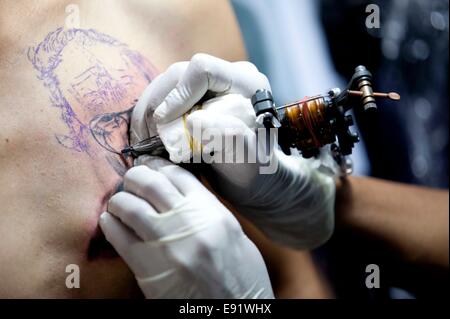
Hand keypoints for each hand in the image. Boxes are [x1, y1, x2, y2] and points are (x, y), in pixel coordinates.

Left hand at [99, 155, 273, 298]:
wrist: (233, 309)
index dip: (159, 166)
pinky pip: (118, 236)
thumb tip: (179, 193)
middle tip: (132, 179)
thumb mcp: (232, 233)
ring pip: (130, 205)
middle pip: (150, 183)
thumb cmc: (239, 274)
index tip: (151, 166)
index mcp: (212, 212)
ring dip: (119, 199)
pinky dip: (110, 224)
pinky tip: (111, 222)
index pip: (178, 175)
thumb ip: (206, 210)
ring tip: (119, 202)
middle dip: (136, 176)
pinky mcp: (147, 267)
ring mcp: (165, 243)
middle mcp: (187, 222)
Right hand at [131, 54, 335, 248]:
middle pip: (178, 74)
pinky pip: (162, 97)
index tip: (164, 122)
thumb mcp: (248, 159)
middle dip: (157, 105)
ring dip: (148, 111)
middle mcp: (226, 76)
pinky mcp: (192, 96)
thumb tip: (194, 120)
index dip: (178, 94)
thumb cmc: (255, 170)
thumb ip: (230, 138)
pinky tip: (149, 137)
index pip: (203, 69)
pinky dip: (149, 117)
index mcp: (247, 83)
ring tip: (146, 140)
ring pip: (165, 84)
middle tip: (148, 137)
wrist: (251, 177)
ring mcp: (207, 85)